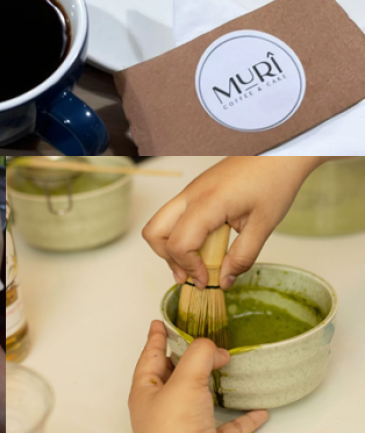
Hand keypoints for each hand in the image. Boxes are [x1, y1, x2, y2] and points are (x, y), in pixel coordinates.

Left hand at [129, 321, 268, 432]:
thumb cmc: (176, 428)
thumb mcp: (185, 381)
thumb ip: (199, 355)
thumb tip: (214, 349)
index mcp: (145, 395)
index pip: (149, 359)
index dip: (155, 339)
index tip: (158, 323)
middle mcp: (160, 413)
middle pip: (172, 379)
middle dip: (184, 360)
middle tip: (195, 342)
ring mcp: (182, 432)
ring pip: (197, 402)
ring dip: (212, 386)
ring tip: (223, 367)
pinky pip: (225, 429)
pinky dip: (241, 419)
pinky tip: (257, 411)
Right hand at [142, 156, 322, 289]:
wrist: (279, 152)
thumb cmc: (274, 181)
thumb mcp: (264, 225)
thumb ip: (243, 256)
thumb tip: (224, 280)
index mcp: (207, 204)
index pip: (179, 243)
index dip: (189, 267)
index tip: (207, 280)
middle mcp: (189, 196)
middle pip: (153, 233)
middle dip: (167, 258)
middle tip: (191, 274)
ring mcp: (188, 192)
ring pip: (159, 225)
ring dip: (171, 248)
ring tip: (195, 264)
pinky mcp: (193, 192)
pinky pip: (173, 218)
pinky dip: (180, 236)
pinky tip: (203, 246)